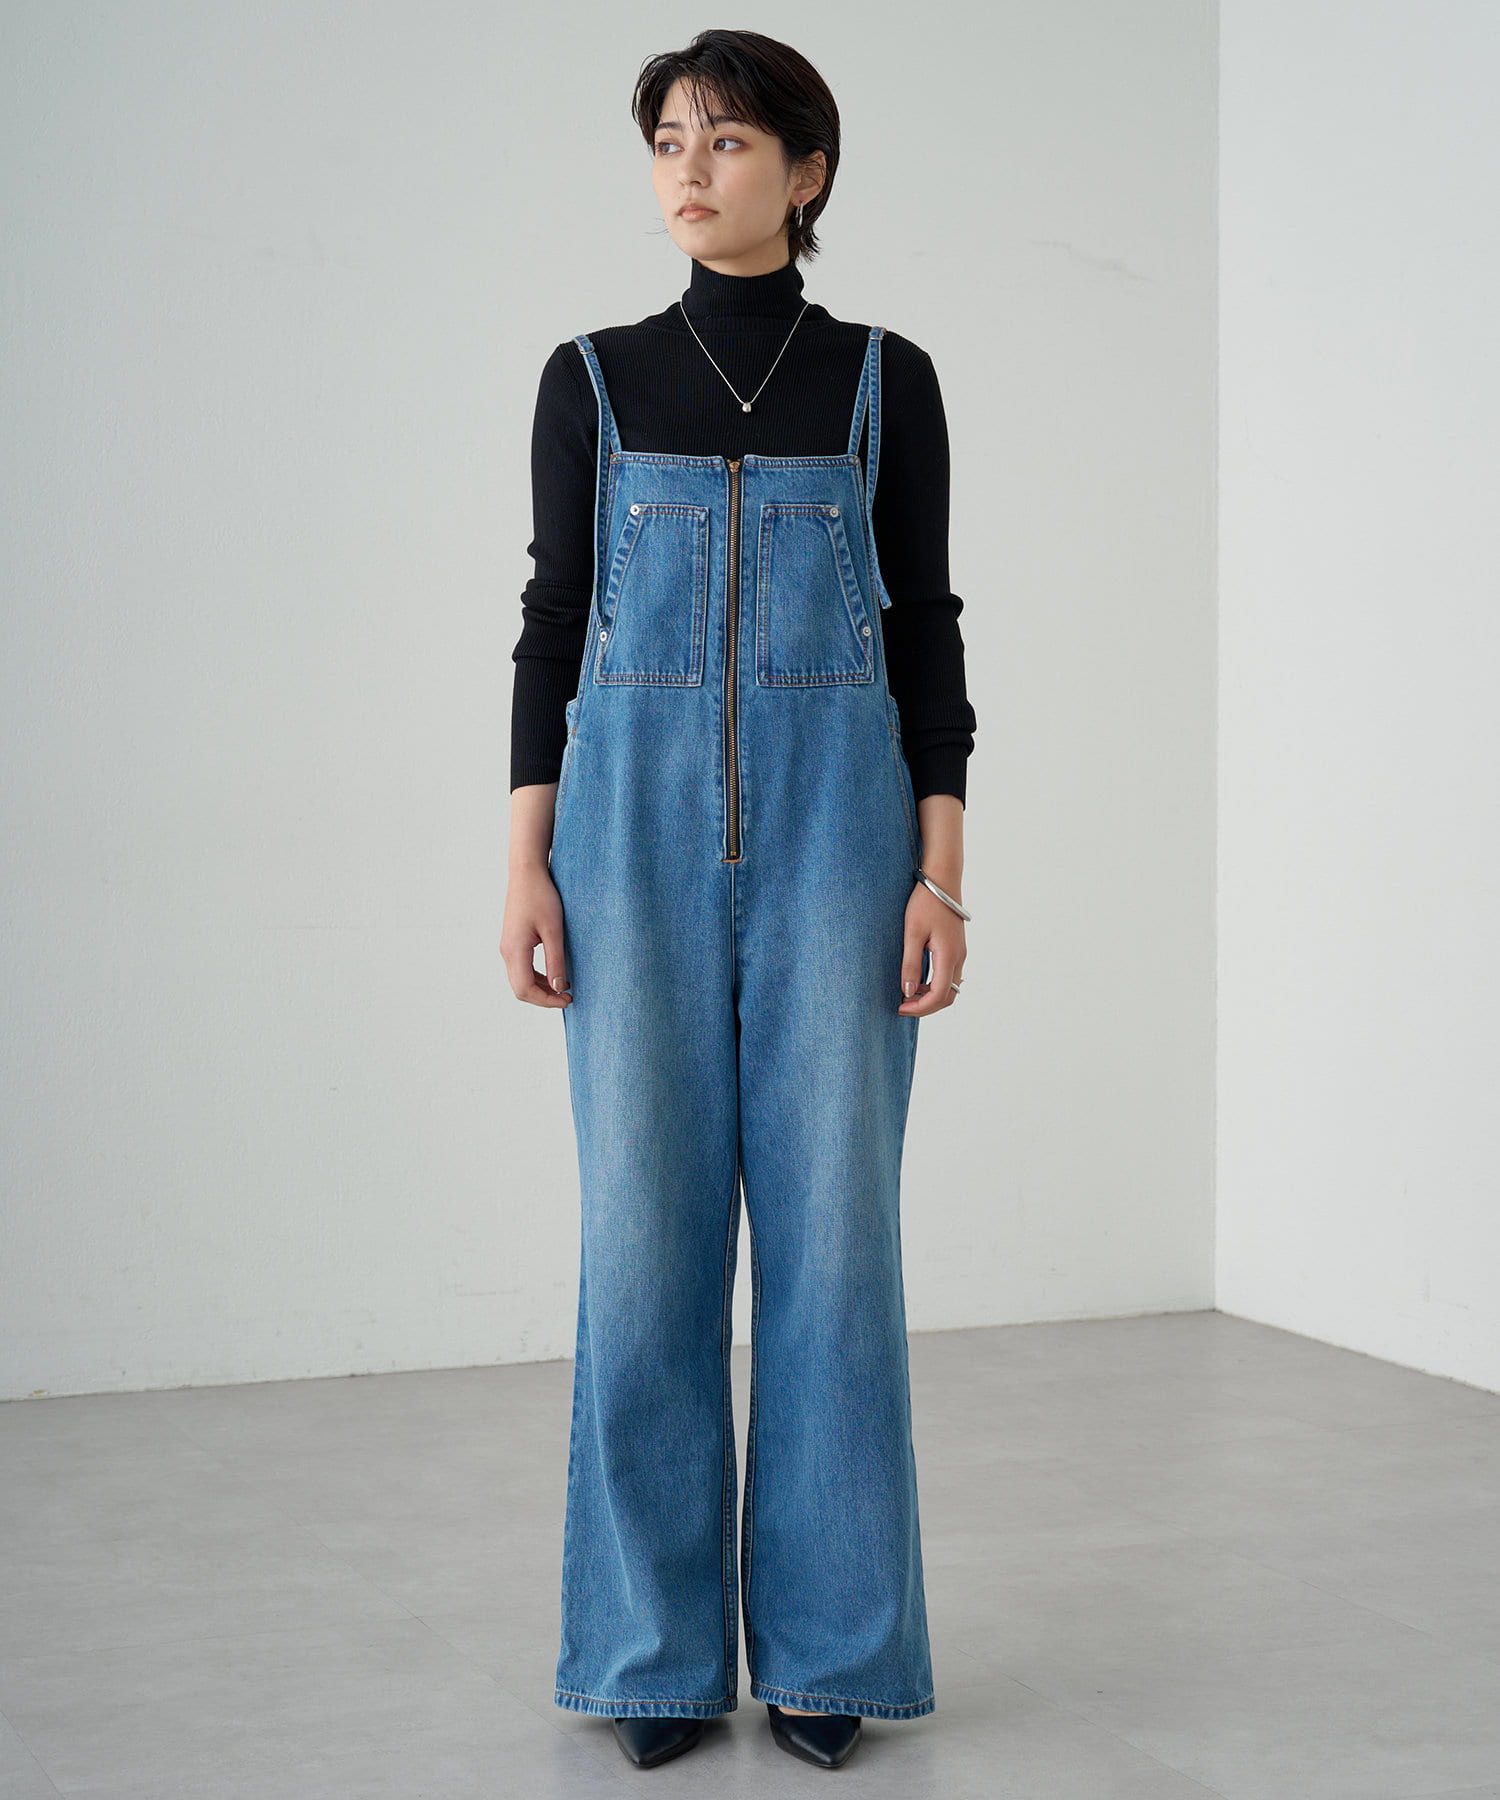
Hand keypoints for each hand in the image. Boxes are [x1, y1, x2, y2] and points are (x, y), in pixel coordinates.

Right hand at [500, 861, 571, 1007]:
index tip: (568, 999)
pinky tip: (554, 974)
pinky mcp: (512, 942)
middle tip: (568, 997)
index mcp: (515, 950)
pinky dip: (536, 977)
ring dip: (540, 989)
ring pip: (520, 980)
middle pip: (520, 989)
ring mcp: (507, 947)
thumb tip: (559, 988)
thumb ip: (556, 961)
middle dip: (543, 998)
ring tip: (564, 988)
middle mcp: (506, 952)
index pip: (525, 990)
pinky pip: (521, 969)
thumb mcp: (554, 930)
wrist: (526, 873)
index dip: (546, 1000)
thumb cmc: (541, 897)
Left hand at [898, 880, 965, 1015]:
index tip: (900, 1007)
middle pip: (948, 997)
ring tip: (907, 995)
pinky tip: (917, 981)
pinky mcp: (956, 948)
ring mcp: (960, 953)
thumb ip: (910, 964)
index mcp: (949, 955)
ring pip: (950, 988)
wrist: (942, 880)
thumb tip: (907, 991)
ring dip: (930, 997)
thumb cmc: (926, 902)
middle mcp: (959, 957)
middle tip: (903, 1007)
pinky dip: (935, 986)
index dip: (919, 1007)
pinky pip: (949, 976)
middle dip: (926, 1007)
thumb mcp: (912, 933)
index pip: (938, 995)